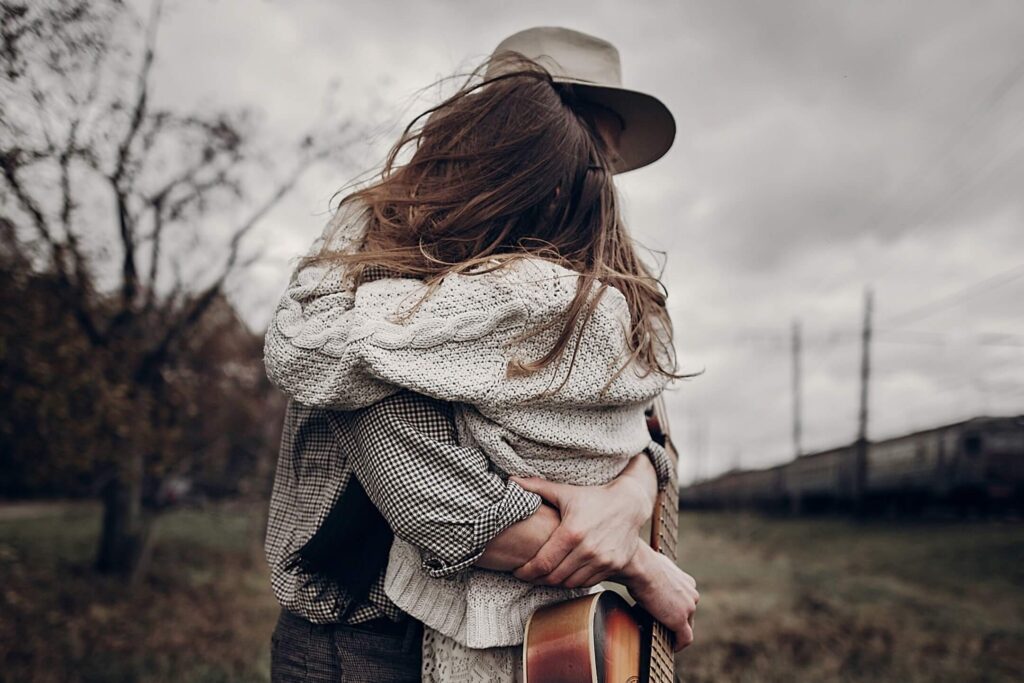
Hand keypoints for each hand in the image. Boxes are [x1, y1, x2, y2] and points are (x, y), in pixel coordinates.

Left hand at [511, 453, 657, 588]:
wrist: (630, 505)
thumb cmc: (593, 497)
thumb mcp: (565, 492)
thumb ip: (536, 487)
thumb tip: (510, 480)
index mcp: (571, 532)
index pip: (543, 563)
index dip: (526, 571)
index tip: (517, 571)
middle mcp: (587, 549)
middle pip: (554, 577)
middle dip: (536, 579)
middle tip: (527, 575)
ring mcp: (602, 560)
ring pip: (570, 582)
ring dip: (555, 582)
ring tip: (544, 575)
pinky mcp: (612, 566)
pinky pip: (587, 582)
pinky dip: (573, 581)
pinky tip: (565, 573)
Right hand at [619, 545, 698, 651]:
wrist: (640, 567)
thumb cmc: (642, 564)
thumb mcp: (655, 567)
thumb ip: (658, 574)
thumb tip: (644, 572)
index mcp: (687, 581)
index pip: (686, 601)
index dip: (676, 609)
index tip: (664, 615)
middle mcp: (692, 593)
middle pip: (688, 615)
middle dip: (676, 622)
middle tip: (661, 628)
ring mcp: (688, 607)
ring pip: (687, 627)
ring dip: (675, 633)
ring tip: (662, 637)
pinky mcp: (680, 619)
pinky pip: (685, 639)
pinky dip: (678, 645)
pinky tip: (670, 647)